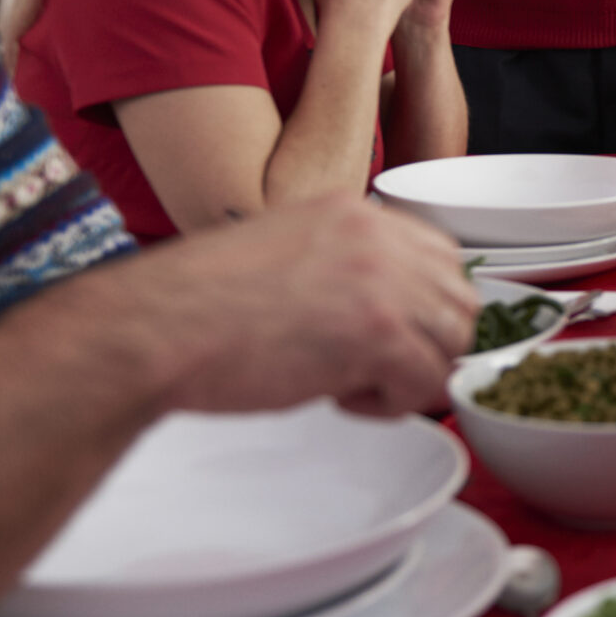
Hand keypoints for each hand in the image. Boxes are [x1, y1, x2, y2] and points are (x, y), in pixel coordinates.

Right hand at [126, 196, 478, 417]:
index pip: (441, 256)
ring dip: (412, 375)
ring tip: (354, 386)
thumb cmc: (198, 305)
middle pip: (459, 299)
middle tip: (378, 369)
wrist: (156, 326)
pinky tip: (341, 399)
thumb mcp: (283, 252)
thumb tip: (378, 311)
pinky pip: (427, 381)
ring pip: (453, 342)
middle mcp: (377, 237)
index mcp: (353, 212)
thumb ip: (339, 265)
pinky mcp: (376, 333)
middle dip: (428, 344)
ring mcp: (382, 282)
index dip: (424, 306)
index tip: (393, 335)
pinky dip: (393, 404)